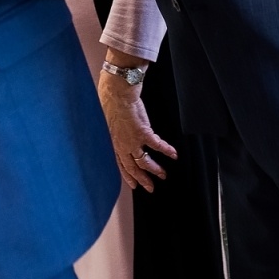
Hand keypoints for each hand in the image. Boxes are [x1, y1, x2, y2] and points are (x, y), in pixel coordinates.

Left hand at [98, 53, 176, 190]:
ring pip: (144, 162)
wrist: (116, 91)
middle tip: (150, 187)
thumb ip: (112, 128)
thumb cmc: (108, 99)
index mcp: (112, 141)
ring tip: (163, 175)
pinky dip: (167, 151)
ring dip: (155, 170)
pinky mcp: (143, 133)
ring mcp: (132, 141)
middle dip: (142, 179)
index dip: (127, 175)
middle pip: (133, 167)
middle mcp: (121, 145)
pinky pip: (157, 146)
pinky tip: (174, 154)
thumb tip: (114, 128)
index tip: (133, 184)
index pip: (120, 164)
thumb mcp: (104, 118)